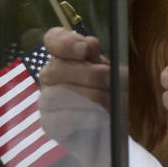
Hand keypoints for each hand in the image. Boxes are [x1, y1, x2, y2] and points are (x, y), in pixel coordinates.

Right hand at [37, 27, 112, 143]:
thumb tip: (88, 44)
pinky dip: (83, 118)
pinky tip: (99, 119)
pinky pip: (58, 119)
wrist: (119, 126)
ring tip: (112, 102)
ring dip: (91, 97)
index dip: (66, 42)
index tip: (87, 48)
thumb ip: (101, 58)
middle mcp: (52, 75)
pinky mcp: (51, 124)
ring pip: (58, 94)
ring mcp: (48, 100)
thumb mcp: (115, 71)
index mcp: (67, 56)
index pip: (53, 40)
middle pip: (56, 68)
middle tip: (111, 81)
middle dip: (89, 75)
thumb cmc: (117, 93)